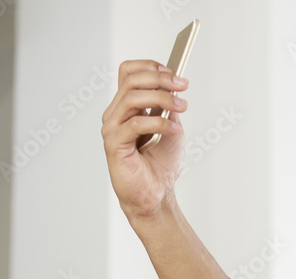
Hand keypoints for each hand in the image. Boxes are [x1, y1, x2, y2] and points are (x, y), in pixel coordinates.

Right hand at [101, 60, 188, 220]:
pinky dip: (159, 123)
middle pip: (131, 81)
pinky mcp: (114, 144)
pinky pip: (135, 124)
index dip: (149, 67)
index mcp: (126, 108)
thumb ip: (169, 107)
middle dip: (160, 79)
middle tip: (183, 86)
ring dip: (161, 98)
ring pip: (131, 98)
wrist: (156, 195)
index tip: (174, 74)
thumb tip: (174, 87)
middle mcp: (115, 115)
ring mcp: (112, 129)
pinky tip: (174, 128)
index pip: (128, 73)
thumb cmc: (160, 166)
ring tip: (182, 106)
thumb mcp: (172, 127)